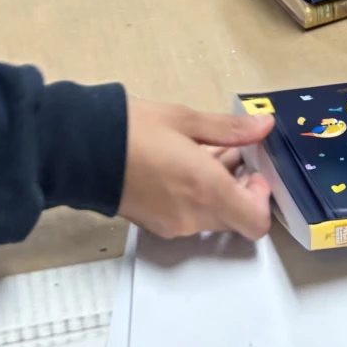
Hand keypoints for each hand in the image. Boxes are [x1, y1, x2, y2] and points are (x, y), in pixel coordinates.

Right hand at [119, 99, 273, 241]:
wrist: (82, 151)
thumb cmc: (134, 129)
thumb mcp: (186, 120)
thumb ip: (230, 129)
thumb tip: (264, 126)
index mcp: (206, 190)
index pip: (256, 221)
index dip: (262, 197)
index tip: (252, 169)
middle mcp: (193, 217)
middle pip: (235, 217)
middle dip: (239, 187)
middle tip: (230, 152)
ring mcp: (173, 225)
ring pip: (212, 217)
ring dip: (217, 190)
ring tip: (202, 152)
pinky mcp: (156, 225)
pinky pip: (190, 218)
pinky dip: (196, 198)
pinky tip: (181, 166)